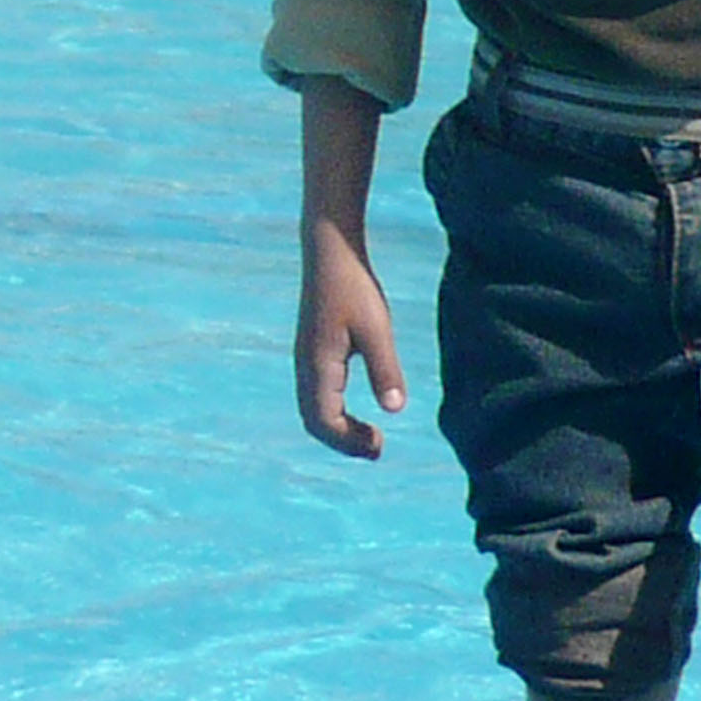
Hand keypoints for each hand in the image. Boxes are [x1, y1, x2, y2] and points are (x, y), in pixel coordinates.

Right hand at [297, 222, 405, 459]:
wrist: (330, 250)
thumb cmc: (354, 286)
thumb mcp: (377, 327)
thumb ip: (385, 369)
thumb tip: (395, 410)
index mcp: (318, 365)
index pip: (324, 421)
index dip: (349, 441)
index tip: (380, 446)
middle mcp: (305, 367)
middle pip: (314, 422)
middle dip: (343, 442)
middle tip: (378, 450)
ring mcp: (305, 360)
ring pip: (313, 411)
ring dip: (338, 429)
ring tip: (371, 438)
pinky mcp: (312, 352)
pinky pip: (316, 397)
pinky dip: (334, 414)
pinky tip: (356, 413)